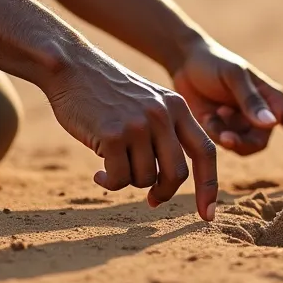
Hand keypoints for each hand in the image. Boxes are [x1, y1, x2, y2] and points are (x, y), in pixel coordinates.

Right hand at [42, 45, 218, 220]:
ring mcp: (139, 124)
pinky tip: (98, 173)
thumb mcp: (148, 103)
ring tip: (113, 165)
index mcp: (178, 107)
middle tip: (150, 199)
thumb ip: (166, 134)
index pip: (206, 152)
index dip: (209, 186)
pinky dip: (109, 183)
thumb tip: (170, 184)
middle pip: (177, 174)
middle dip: (164, 193)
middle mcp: (163, 115)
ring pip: (145, 179)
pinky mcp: (113, 135)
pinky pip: (119, 179)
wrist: (72, 67)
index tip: (207, 215)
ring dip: (129, 181)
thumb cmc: (108, 93)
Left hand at [171, 41, 282, 181]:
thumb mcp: (233, 77)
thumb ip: (251, 100)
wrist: (186, 62)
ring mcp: (243, 125)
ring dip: (226, 136)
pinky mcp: (224, 130)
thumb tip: (272, 125)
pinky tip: (208, 114)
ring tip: (215, 114)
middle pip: (260, 144)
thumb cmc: (214, 64)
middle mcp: (263, 115)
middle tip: (222, 128)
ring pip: (242, 148)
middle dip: (241, 141)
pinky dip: (215, 133)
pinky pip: (225, 145)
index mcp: (274, 100)